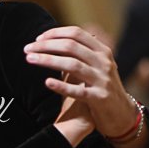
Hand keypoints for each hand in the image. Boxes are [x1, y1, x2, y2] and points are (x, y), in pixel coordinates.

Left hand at [24, 26, 142, 139]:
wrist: (121, 114)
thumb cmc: (100, 87)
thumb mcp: (95, 66)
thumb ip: (78, 54)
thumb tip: (51, 40)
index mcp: (102, 51)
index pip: (76, 33)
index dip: (55, 33)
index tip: (37, 38)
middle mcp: (104, 62)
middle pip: (71, 46)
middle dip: (46, 45)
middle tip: (27, 49)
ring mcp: (103, 79)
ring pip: (72, 65)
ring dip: (48, 60)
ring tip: (30, 59)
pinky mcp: (99, 98)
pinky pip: (78, 91)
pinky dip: (62, 86)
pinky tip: (47, 82)